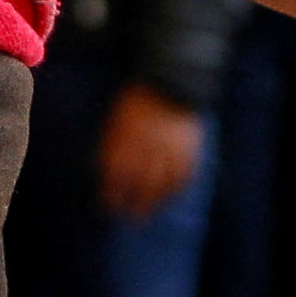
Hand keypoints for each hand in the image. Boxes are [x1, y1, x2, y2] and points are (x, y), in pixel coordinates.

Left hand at [96, 84, 205, 220]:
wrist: (170, 79)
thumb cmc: (136, 100)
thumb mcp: (117, 118)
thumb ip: (112, 144)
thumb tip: (105, 172)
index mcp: (127, 136)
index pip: (117, 174)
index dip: (112, 192)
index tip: (107, 205)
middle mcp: (149, 146)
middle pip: (140, 183)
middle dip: (132, 203)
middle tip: (128, 217)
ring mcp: (171, 148)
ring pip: (162, 183)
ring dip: (153, 202)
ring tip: (146, 213)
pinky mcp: (190, 147)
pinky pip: (184, 174)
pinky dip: (175, 189)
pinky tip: (168, 197)